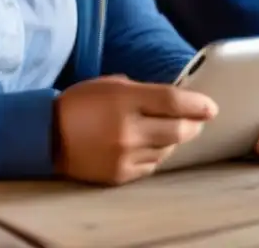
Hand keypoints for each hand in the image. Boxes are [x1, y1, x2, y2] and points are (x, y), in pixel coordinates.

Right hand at [53, 75, 216, 185]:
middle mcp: (128, 129)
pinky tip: (148, 146)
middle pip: (178, 130)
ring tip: (169, 131)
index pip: (173, 102)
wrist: (47, 136)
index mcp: (125, 100)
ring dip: (174, 140)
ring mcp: (125, 155)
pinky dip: (156, 155)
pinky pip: (152, 166)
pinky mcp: (120, 175)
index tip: (211, 107)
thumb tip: (174, 100)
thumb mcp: (110, 84)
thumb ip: (142, 91)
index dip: (197, 104)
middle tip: (197, 120)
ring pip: (168, 150)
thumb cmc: (80, 103)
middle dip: (193, 124)